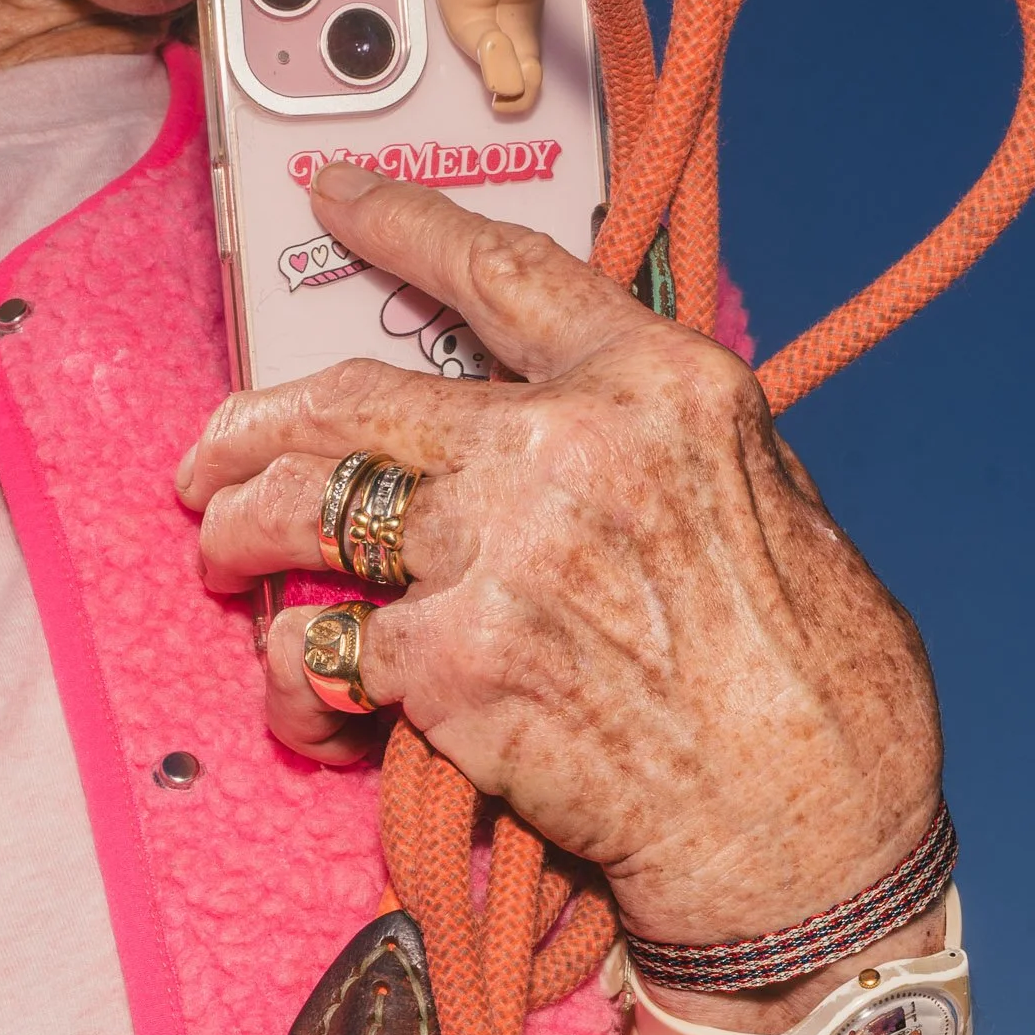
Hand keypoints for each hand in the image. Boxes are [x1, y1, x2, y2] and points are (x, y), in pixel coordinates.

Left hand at [179, 165, 943, 967]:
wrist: (808, 835)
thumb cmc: (821, 694)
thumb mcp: (777, 510)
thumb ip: (671, 453)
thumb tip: (605, 430)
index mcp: (661, 391)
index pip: (503, 275)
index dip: (402, 226)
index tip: (336, 199)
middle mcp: (565, 450)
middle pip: (356, 403)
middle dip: (255, 423)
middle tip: (213, 451)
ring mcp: (496, 555)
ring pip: (305, 514)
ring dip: (239, 537)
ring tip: (222, 559)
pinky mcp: (449, 666)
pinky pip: (318, 654)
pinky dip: (294, 685)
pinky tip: (307, 709)